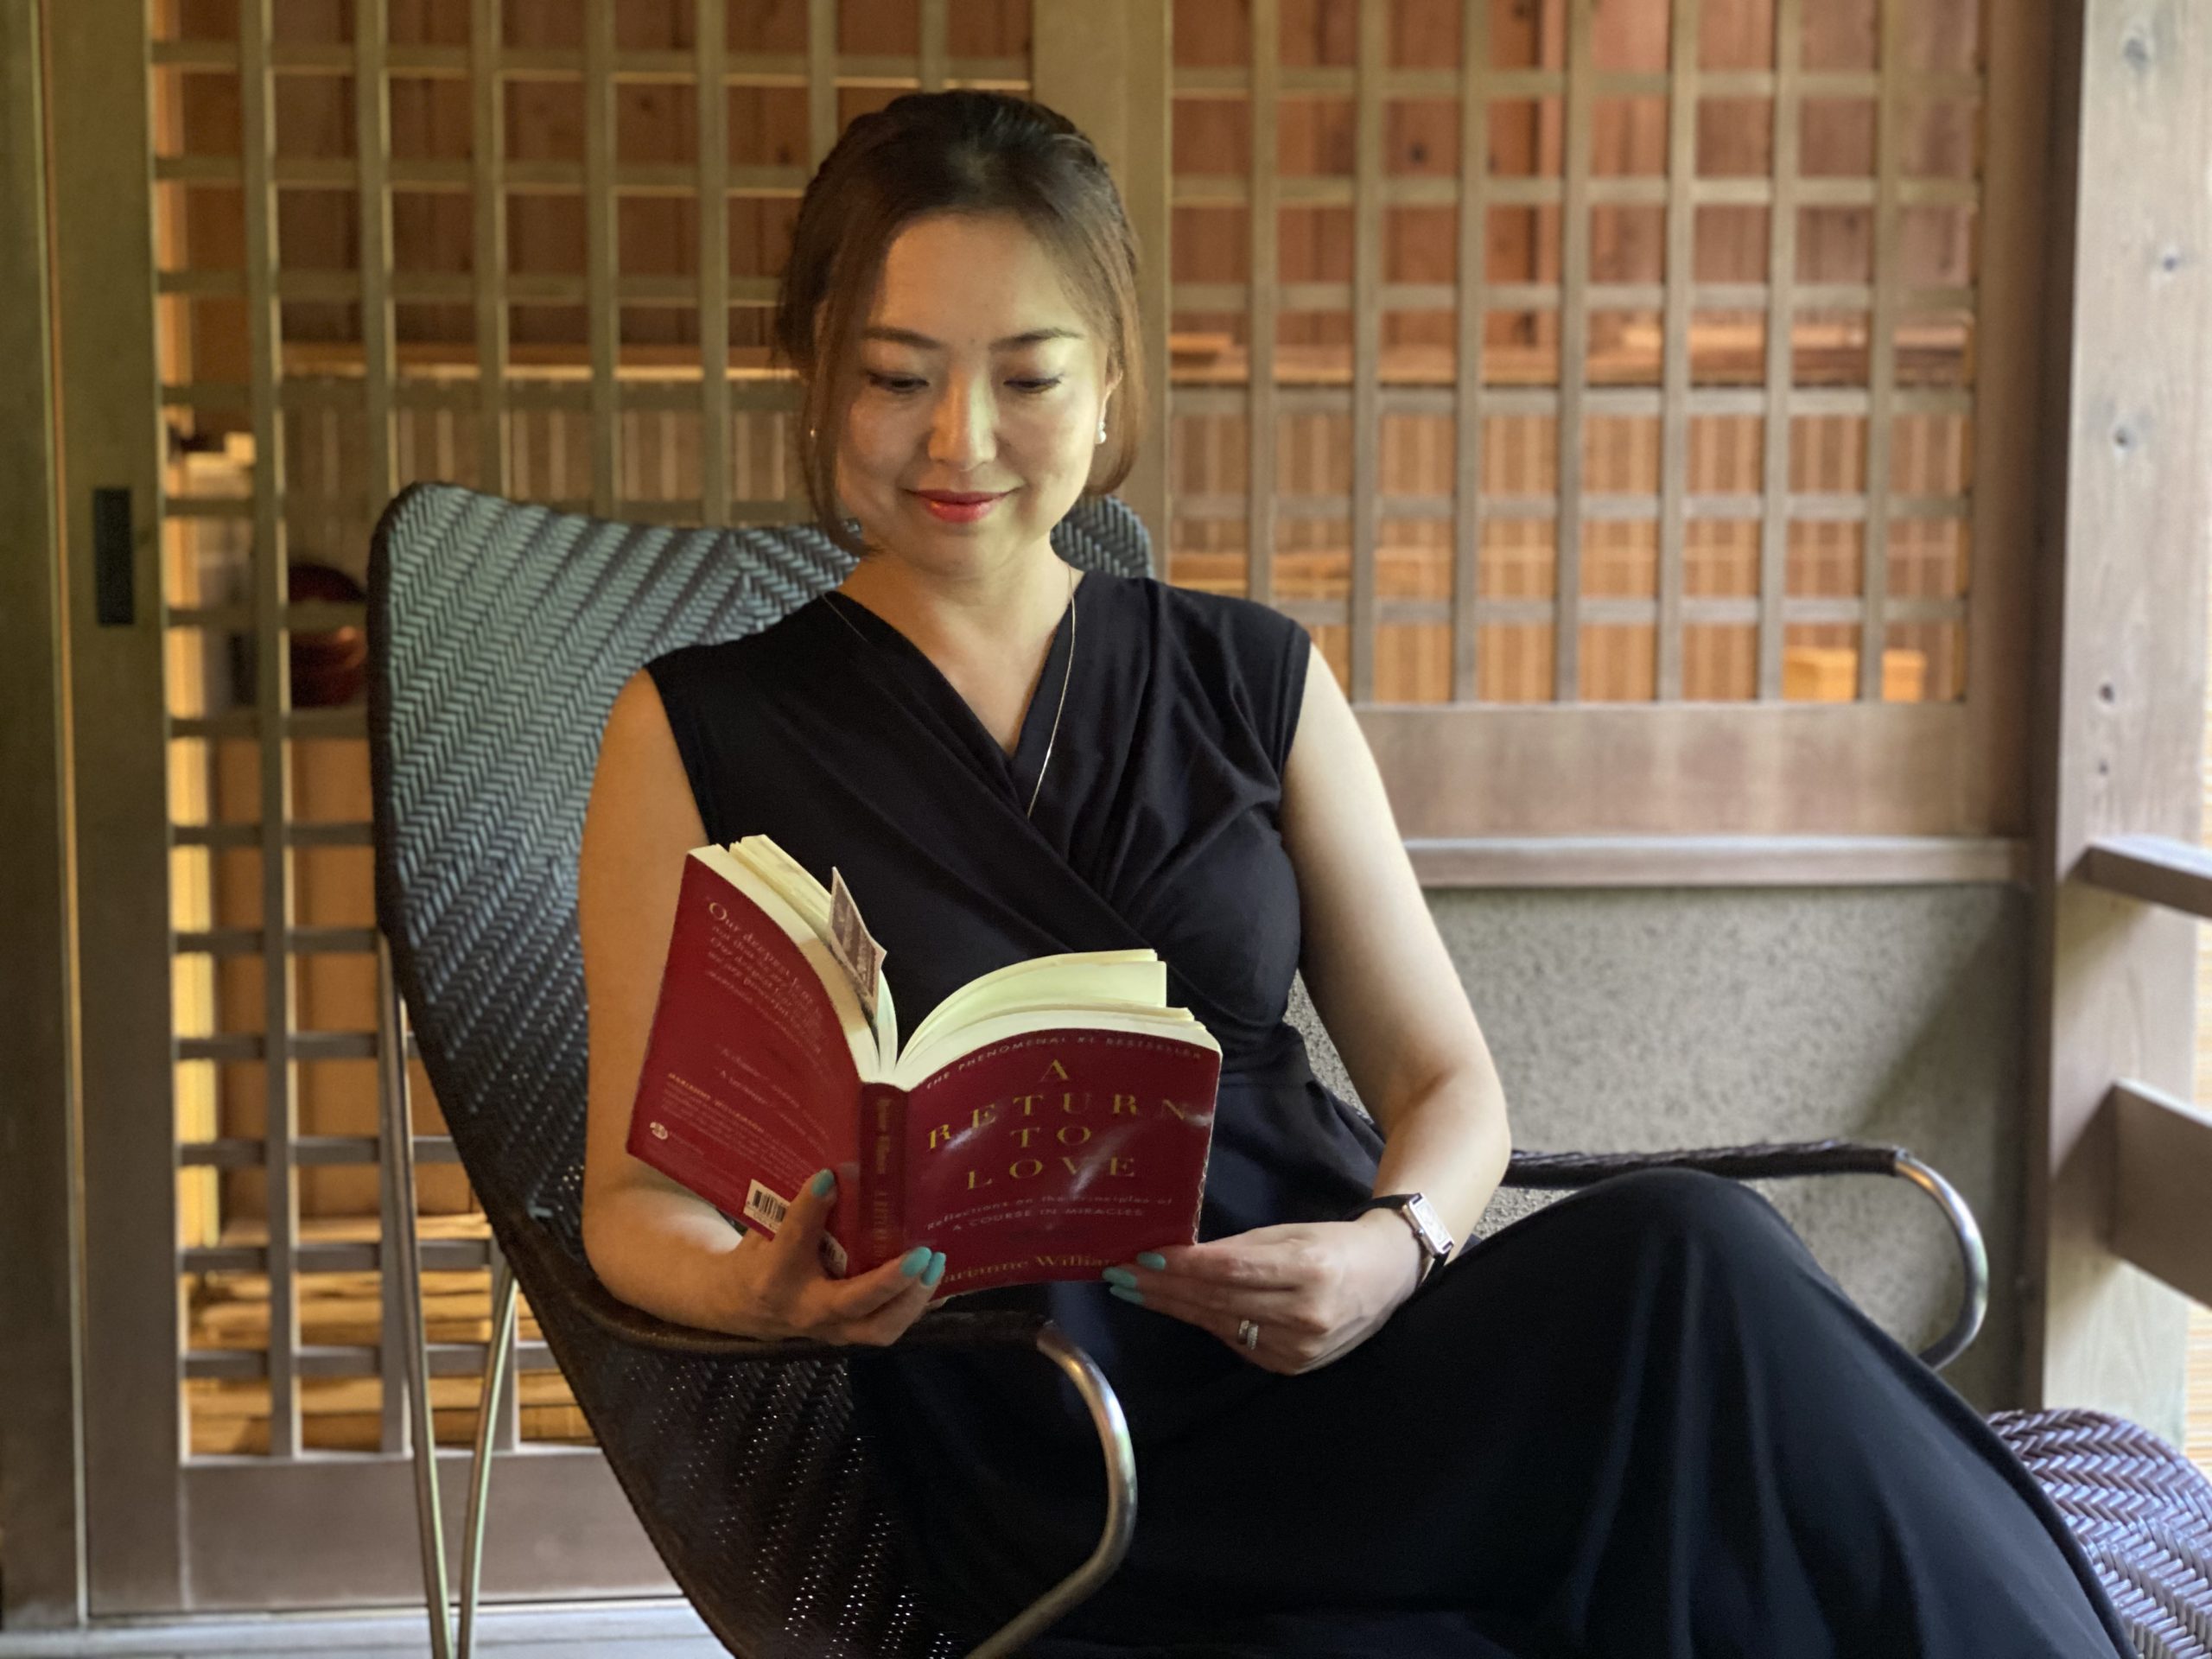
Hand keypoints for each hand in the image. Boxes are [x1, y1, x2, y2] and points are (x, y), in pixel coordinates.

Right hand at [718, 1164, 944, 1345]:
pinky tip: (940, 1283)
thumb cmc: (764, 1257)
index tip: (827, 1176)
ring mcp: (833, 1329)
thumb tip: (838, 1168)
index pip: (793, 1240)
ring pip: (879, 1328)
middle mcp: (805, 1309)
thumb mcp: (767, 1228)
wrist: (746, 1306)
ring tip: (935, 1262)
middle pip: (851, 1302)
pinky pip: (891, 1328)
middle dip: (889, 1281)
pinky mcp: (853, 1334)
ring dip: (912, 1298)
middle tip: (920, 1253)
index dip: (809, 1208)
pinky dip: (919, 1307)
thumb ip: (797, 1207)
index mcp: (774, 1275)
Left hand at [1099, 1210, 1422, 1374]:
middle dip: (1164, 1288)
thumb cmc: (1335, 1245)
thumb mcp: (1291, 1234)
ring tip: (1134, 1291)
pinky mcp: (1291, 1366)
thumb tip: (1181, 1255)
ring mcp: (1299, 1347)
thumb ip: (1240, 1249)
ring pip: (1221, 1325)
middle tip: (1120, 1275)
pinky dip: (1205, 1322)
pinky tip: (1175, 1308)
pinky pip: (1236, 1342)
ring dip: (1174, 1307)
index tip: (1143, 1255)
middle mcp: (1305, 1314)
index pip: (1232, 1269)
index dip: (1184, 1265)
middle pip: (1219, 1300)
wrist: (1387, 1279)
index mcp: (1310, 1270)